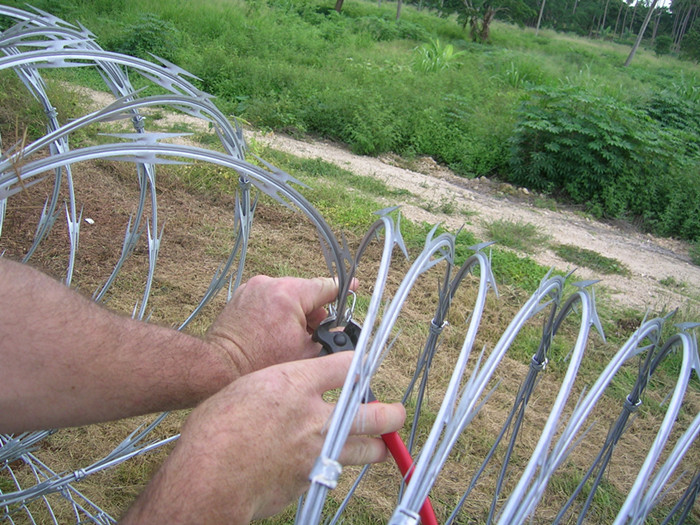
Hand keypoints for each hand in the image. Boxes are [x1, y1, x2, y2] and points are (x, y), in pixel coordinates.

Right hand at [121, 352, 405, 523]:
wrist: (209, 476)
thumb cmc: (215, 428)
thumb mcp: (246, 387)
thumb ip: (278, 385)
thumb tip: (292, 389)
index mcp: (295, 383)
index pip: (346, 367)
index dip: (359, 365)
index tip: (362, 368)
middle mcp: (314, 415)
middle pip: (372, 412)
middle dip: (389, 413)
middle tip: (395, 413)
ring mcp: (317, 450)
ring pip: (365, 449)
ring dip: (375, 446)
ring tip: (379, 445)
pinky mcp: (311, 478)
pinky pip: (335, 469)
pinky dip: (338, 465)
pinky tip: (332, 463)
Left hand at [207, 275, 353, 374]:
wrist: (219, 367)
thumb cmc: (258, 363)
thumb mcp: (305, 354)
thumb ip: (328, 339)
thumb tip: (340, 332)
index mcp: (288, 293)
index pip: (325, 286)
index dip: (343, 289)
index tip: (355, 286)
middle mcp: (269, 284)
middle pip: (305, 292)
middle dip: (314, 313)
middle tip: (316, 335)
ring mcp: (252, 288)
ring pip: (286, 296)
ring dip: (295, 313)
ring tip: (292, 339)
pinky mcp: (241, 296)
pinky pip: (268, 299)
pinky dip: (277, 313)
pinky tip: (275, 334)